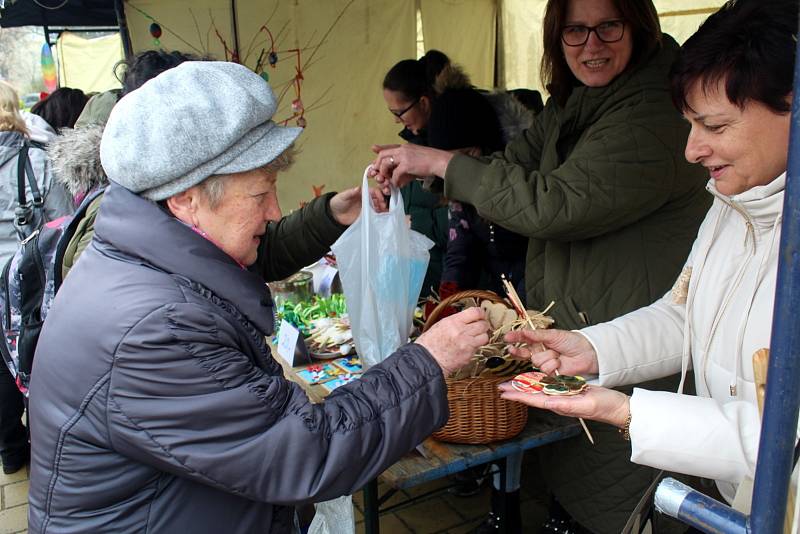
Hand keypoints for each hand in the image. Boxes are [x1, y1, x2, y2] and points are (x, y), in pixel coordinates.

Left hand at [328, 186, 387, 225]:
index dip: (378, 194)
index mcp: (362, 193)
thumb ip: (350, 193)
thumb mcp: (343, 197)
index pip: (373, 191)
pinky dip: (379, 215)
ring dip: (382, 208)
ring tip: (383, 212)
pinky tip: (381, 217)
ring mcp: (367, 208)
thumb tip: (358, 188)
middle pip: (378, 199)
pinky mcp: (366, 216)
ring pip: (378, 207)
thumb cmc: (338, 202)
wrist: (334, 215)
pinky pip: (375, 215)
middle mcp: (366, 200)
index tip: (380, 198)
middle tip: (383, 206)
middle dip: (382, 201)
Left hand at [368, 144, 454, 193]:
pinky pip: (395, 174)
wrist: (440, 162)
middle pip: (383, 154)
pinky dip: (395, 181)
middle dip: (378, 165)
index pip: (389, 147)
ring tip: (389, 181)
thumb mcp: (417, 159)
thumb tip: (397, 179)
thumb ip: (406, 166)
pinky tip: (398, 185)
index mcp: (405, 147)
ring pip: (386, 163)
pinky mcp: (407, 164)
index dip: (380, 149)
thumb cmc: (431, 163)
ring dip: (385, 174)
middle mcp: (403, 149)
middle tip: (379, 174)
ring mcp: (404, 156)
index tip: (373, 149)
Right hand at [415, 307, 489, 374]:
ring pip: (485, 337)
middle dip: (483, 325)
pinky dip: (474, 347)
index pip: (476, 312)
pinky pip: (478, 348)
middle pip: (483, 324)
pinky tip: (467, 347)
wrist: (426, 361)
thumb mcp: (441, 324)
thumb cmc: (429, 344)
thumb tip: (467, 318)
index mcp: (454, 322)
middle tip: (480, 326)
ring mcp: (467, 344)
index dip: (481, 313)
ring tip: (475, 337)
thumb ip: (456, 321)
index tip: (481, 315)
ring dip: (481, 336)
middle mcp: (462, 332)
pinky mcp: (469, 355)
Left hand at [498, 384, 630, 427]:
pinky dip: (538, 383)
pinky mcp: (569, 392)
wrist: (618, 408)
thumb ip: (567, 404)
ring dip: (524, 387)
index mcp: (560, 404)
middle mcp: (558, 401)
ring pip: (539, 390)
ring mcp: (563, 397)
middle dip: (516, 391)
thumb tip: (549, 403)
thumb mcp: (586, 403)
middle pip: (533, 395)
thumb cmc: (604, 406)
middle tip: (500, 387)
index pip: (534, 400)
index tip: (504, 393)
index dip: (518, 396)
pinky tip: (532, 381)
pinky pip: (550, 386)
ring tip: (511, 383)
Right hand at [504, 329, 598, 375]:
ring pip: (536, 362)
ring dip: (547, 357)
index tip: (506, 338)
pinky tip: (560, 363)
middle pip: (526, 353)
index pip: (524, 340)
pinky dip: (553, 365)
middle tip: (513, 349)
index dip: (515, 339)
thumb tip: (522, 331)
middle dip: (522, 351)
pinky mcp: (551, 374)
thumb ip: (536, 334)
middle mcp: (541, 353)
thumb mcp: (553, 335)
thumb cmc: (572, 341)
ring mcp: (545, 363)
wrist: (587, 353)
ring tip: (558, 355)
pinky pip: (545, 370)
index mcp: (540, 342)